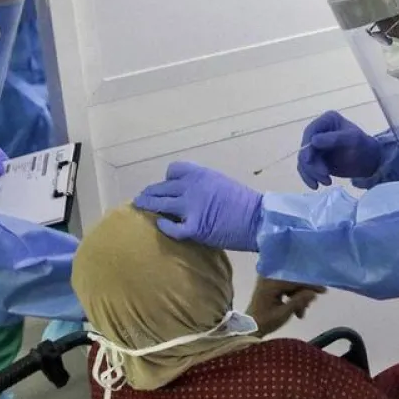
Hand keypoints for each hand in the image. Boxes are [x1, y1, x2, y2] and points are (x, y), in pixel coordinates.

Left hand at [133, 162, 263, 250]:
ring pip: (159, 204)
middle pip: (160, 187)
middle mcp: (191, 187)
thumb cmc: (243, 203)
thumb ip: (202, 185)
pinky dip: (164, 226)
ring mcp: (191, 207)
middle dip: (149, 193)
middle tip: (141, 199)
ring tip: (140, 208)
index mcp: (200, 174)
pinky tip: (161, 226)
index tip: (168, 188)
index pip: (173, 170)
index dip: (168, 180)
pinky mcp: (193, 228)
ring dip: (147, 206)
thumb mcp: (221, 183)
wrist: (258, 220)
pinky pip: (171, 227)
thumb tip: (186, 192)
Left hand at [247, 278, 325, 335]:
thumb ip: (299, 301)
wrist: (249, 328)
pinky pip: (287, 287)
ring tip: (300, 314)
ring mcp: (269, 281)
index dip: (310, 285)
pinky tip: (296, 310)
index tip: (323, 291)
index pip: (295, 280)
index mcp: (271, 282)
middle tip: (308, 308)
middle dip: (303, 294)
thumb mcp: (284, 313)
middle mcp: (269, 277)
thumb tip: (314, 293)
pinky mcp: (270, 285)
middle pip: (294, 281)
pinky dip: (293, 298)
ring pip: (292, 285)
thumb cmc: (265, 322)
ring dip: (299, 298)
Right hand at [297, 111, 382, 189]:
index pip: (310, 132)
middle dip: (312, 165)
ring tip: (327, 182)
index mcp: (327, 120)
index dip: (307, 147)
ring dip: (312, 173)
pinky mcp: (316, 159)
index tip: (309, 160)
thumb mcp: (353, 140)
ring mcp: (315, 146)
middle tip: (325, 176)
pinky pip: (306, 169)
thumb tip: (313, 141)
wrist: (369, 161)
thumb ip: (334, 139)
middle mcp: (318, 131)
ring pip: (304, 160)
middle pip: (305, 148)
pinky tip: (316, 185)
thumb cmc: (364, 146)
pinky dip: (309, 177)